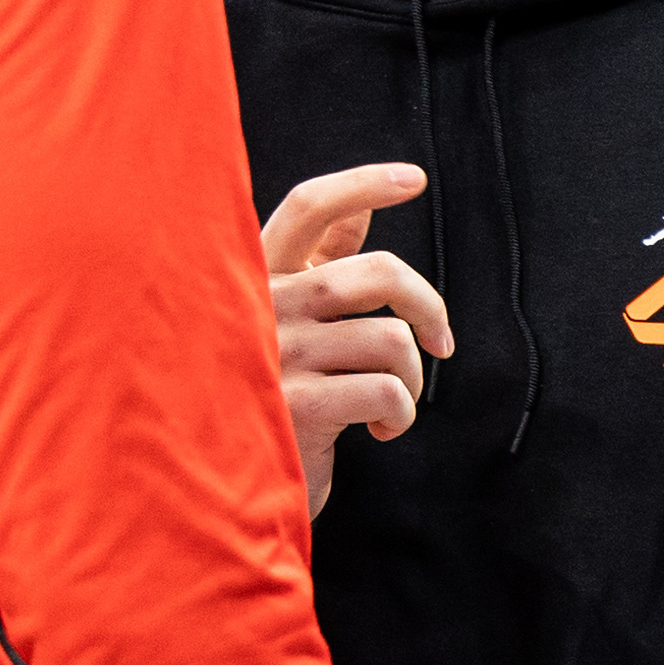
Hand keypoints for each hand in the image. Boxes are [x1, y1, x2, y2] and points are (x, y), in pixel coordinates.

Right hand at [264, 164, 452, 517]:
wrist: (223, 485)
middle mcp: (263, 306)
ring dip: (413, 378)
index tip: (415, 179)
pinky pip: (387, 392)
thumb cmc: (264, 396)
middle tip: (440, 341)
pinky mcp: (298, 406)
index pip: (308, 207)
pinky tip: (379, 430)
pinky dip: (401, 416)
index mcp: (256, 277)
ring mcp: (278, 354)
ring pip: (392, 339)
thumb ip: (315, 269)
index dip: (363, 184)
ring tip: (395, 402)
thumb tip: (358, 215)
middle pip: (376, 273)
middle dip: (427, 305)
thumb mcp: (283, 327)